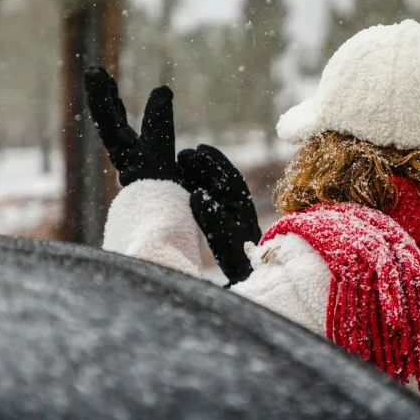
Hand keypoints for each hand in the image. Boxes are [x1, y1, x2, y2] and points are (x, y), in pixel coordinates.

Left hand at [84, 66, 176, 185]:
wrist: (162, 209)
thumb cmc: (161, 184)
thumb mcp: (163, 151)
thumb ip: (161, 121)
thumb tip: (162, 89)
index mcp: (121, 147)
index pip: (106, 116)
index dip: (99, 93)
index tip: (94, 72)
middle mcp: (119, 149)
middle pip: (104, 116)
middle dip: (100, 93)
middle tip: (94, 70)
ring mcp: (125, 152)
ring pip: (111, 121)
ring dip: (108, 100)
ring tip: (105, 80)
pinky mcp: (134, 155)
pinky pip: (120, 127)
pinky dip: (117, 111)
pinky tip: (118, 104)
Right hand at [178, 144, 260, 285]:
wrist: (241, 271)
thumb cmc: (237, 255)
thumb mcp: (224, 236)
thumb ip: (210, 215)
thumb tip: (196, 194)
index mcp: (241, 201)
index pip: (228, 174)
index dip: (215, 159)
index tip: (200, 148)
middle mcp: (233, 201)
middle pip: (216, 176)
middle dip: (201, 163)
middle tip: (182, 155)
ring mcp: (224, 207)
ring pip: (208, 185)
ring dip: (194, 174)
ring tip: (177, 164)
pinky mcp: (215, 215)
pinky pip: (202, 196)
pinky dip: (191, 187)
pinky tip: (178, 182)